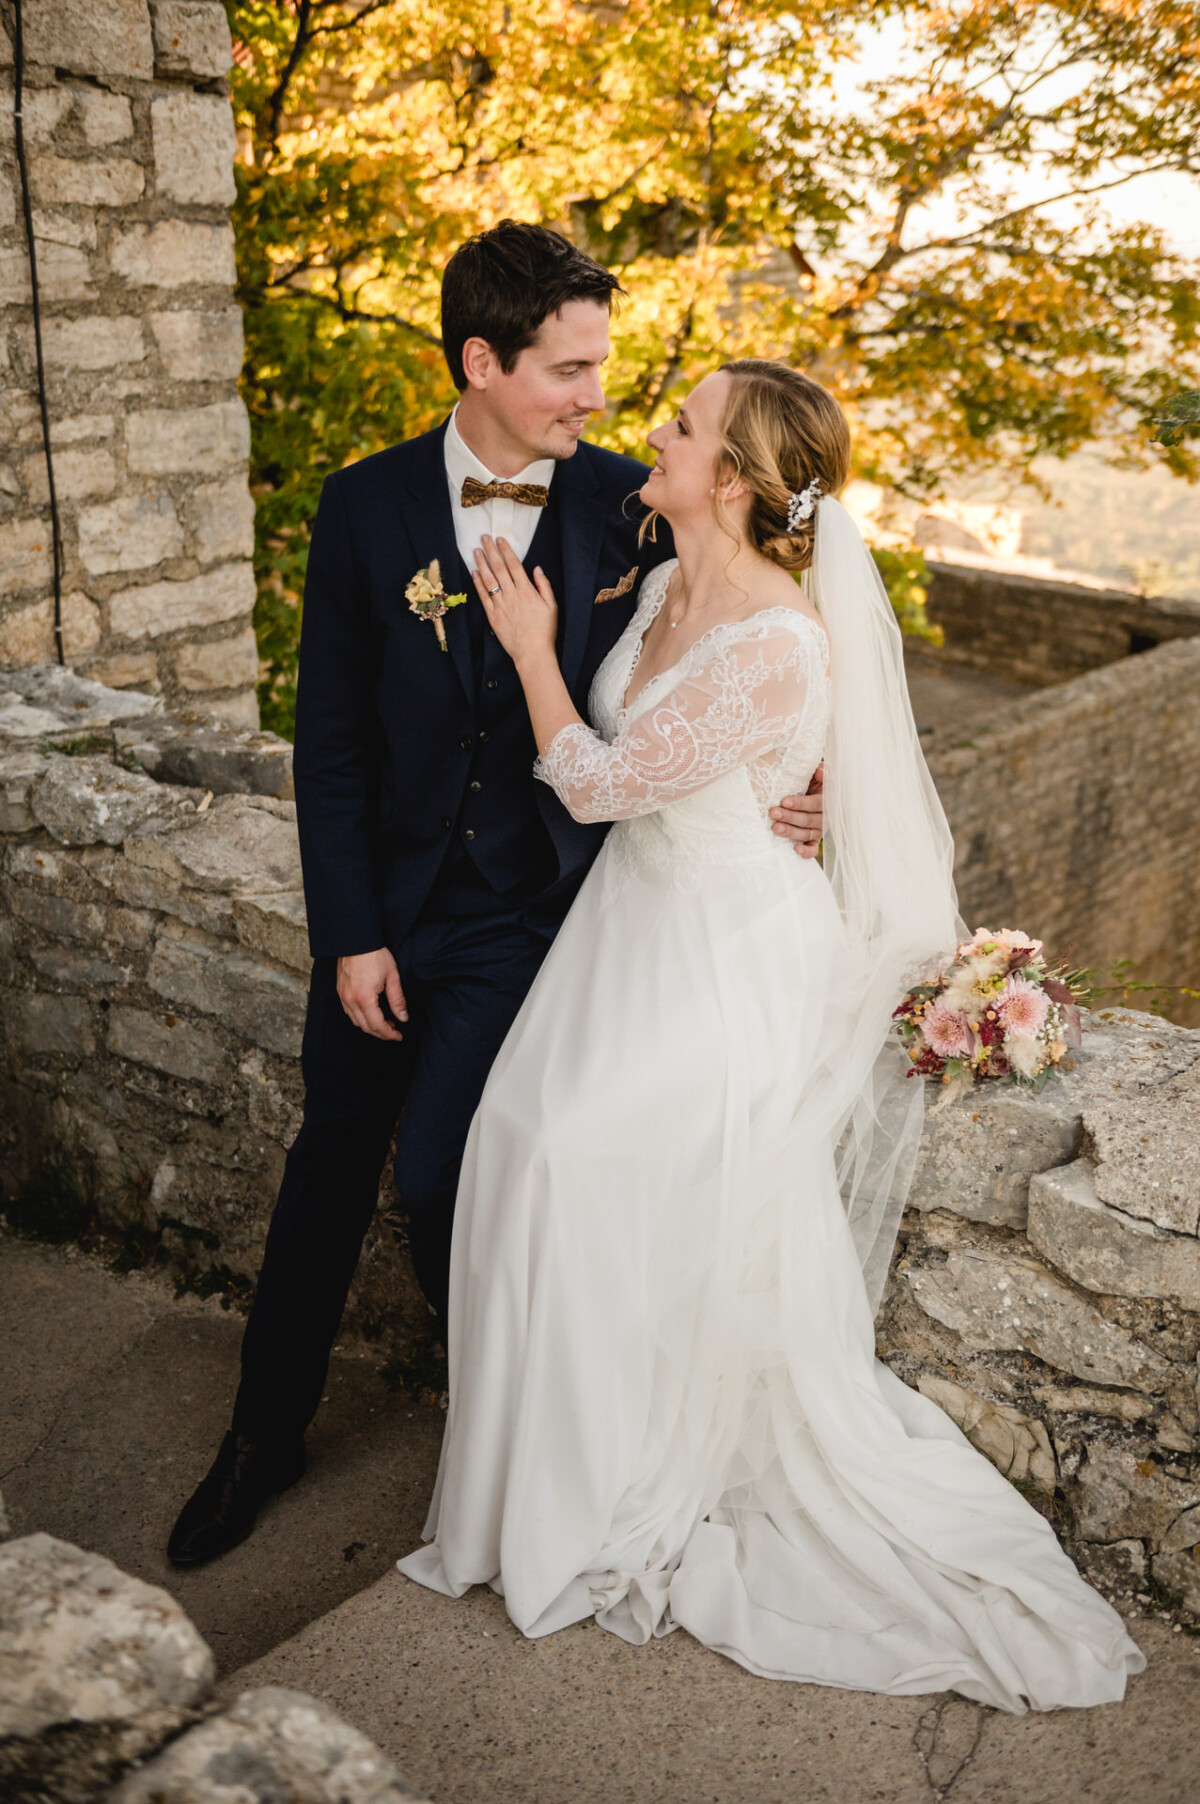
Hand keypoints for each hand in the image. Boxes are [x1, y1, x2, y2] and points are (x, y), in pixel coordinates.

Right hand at [337, 947, 407, 1040]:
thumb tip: (403, 1018)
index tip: (399, 1036)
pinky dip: (361, 1018)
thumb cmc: (375, 955)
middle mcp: (350, 1000)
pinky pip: (349, 1012)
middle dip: (381, 1033)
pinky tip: (372, 1013)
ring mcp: (343, 996)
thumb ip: (397, 1000)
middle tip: (394, 1032)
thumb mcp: (392, 977)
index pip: (377, 1025)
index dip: (389, 1034)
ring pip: (356, 1021)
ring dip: (371, 1026)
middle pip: (365, 1027)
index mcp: (364, 998)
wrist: (356, 940)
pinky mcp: (340, 991)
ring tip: (385, 1023)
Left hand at [472, 535, 557, 667]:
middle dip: (491, 551)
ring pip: (488, 580)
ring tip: (476, 551)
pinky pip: (483, 596)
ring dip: (481, 563)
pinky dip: (478, 583)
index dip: (506, 550)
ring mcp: (500, 605)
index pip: (514, 565)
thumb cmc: (545, 630)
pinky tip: (474, 572)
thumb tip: (537, 568)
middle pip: (499, 568)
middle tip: (484, 538)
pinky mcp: (492, 616)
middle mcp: (512, 595)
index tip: (500, 539)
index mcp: (527, 591)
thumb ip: (544, 585)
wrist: (532, 653)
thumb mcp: (552, 606)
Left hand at [770, 761, 824, 857]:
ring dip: (791, 832)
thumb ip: (821, 771)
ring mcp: (821, 829)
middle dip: (790, 817)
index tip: (784, 801)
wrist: (814, 789)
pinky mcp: (815, 838)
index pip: (815, 803)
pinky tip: (796, 850)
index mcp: (828, 799)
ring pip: (807, 833)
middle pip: (808, 820)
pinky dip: (806, 851)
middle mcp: (827, 816)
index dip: (800, 803)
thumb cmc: (813, 779)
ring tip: (775, 828)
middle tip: (773, 813)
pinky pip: (813, 848)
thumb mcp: (818, 773)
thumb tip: (819, 772)